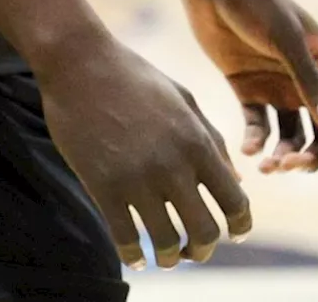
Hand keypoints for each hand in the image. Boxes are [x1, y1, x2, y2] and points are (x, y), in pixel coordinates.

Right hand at [37, 26, 251, 271]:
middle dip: (202, 250)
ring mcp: (136, 178)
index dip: (240, 226)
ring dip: (169, 258)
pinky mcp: (103, 186)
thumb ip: (211, 138)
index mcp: (196, 141)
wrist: (77, 60)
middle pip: (204, 232)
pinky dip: (133, 256)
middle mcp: (172, 165)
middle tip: (193, 250)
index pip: (235, 203)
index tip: (234, 235)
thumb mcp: (182, 97)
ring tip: (165, 256)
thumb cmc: (132, 74)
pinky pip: (125, 239)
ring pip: (166, 243)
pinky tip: (134, 256)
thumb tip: (235, 181)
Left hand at [182, 0, 317, 173]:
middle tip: (287, 164)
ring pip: (290, 135)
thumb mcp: (285, 38)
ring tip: (267, 166)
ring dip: (283, 154)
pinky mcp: (247, 87)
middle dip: (310, 155)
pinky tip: (247, 150)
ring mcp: (276, 85)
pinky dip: (256, 141)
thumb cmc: (255, 3)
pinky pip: (258, 125)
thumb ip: (306, 80)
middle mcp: (305, 80)